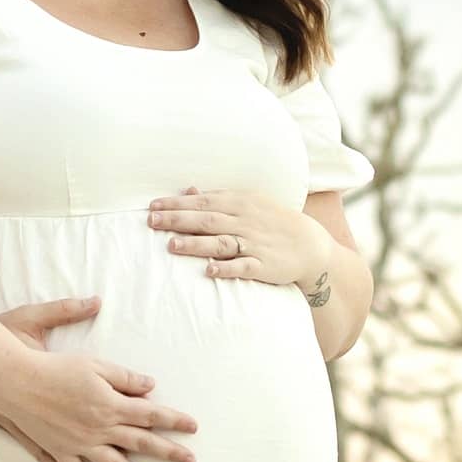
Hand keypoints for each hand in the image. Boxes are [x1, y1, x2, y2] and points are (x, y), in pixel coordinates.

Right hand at [0, 313, 196, 461]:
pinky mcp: (61, 451)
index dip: (173, 420)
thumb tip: (150, 386)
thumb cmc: (55, 368)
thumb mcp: (95, 365)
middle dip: (168, 452)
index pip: (150, 414)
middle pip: (141, 442)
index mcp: (110, 404)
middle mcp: (100, 428)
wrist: (16, 383)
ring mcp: (80, 444)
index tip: (193, 427)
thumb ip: (124, 378)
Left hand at [147, 187, 331, 300]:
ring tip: (171, 245)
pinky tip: (209, 271)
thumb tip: (188, 191)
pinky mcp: (264, 266)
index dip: (176, 204)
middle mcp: (245, 222)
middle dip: (178, 220)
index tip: (152, 206)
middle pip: (207, 220)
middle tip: (151, 221)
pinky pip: (243, 267)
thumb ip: (218, 198)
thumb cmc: (273, 221)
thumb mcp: (249, 203)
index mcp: (240, 204)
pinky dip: (226, 268)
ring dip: (196, 244)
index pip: (202, 202)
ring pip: (221, 243)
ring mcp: (254, 244)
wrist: (309, 244)